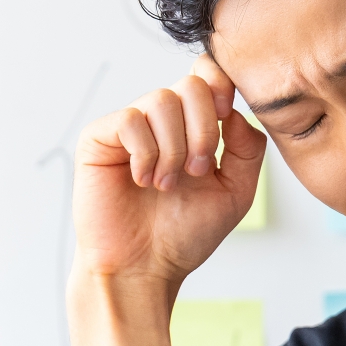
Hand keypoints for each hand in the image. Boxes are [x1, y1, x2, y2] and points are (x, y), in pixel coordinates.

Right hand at [70, 54, 266, 288]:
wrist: (144, 268)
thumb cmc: (184, 235)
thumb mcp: (234, 192)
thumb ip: (247, 150)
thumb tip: (237, 113)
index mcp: (191, 127)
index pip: (206, 77)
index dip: (220, 85)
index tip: (226, 117)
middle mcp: (160, 121)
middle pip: (190, 86)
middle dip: (203, 130)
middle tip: (197, 172)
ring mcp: (128, 127)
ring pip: (162, 101)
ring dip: (174, 149)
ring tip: (166, 185)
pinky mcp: (98, 137)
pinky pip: (130, 120)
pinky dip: (145, 154)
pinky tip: (142, 181)